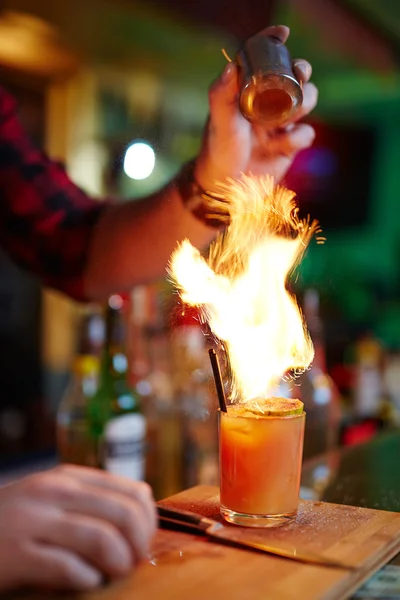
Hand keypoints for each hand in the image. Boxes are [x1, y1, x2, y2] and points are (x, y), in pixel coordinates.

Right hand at [0, 465, 156, 591]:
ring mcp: (34, 521)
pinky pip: (68, 568)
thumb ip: (90, 500)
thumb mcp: (52, 497)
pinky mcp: (17, 554)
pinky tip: (85, 582)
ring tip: (113, 573)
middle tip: (133, 563)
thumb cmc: (15, 520)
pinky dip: (86, 580)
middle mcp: (55, 492)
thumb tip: (142, 515)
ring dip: (118, 563)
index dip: (149, 521)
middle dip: (139, 543)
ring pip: (101, 538)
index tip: (144, 542)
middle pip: (123, 514)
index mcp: (69, 478)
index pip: (132, 492)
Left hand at [195, 25, 317, 189]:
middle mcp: (267, 103)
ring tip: (286, 119)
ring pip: (307, 100)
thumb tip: (232, 66)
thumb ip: (222, 94)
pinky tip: (282, 145)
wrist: (226, 186)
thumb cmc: (218, 150)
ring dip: (305, 102)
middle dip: (302, 70)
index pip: (264, 59)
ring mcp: (281, 123)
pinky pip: (307, 133)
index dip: (274, 42)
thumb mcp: (219, 121)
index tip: (283, 34)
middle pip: (296, 75)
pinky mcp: (290, 145)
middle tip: (299, 73)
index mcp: (249, 91)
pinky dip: (299, 137)